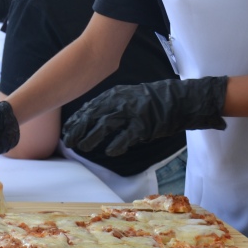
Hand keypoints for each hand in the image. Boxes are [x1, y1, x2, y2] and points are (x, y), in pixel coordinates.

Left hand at [62, 76, 228, 156]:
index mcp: (116, 95)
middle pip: (93, 115)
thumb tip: (92, 118)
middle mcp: (121, 101)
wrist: (180, 99)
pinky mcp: (145, 125)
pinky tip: (109, 152)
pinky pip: (127, 136)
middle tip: (68, 141)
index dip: (77, 120)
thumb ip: (111, 106)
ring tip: (82, 147)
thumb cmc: (152, 101)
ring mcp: (133, 112)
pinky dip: (117, 144)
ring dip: (92, 136)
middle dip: (78, 129)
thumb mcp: (128, 97)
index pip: (90, 107)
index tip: (66, 131)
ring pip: (105, 124)